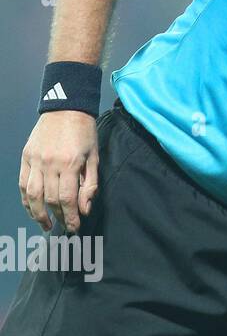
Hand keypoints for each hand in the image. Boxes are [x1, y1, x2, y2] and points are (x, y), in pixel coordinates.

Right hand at [19, 111, 98, 232]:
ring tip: (46, 224)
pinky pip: (22, 184)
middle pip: (50, 199)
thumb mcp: (95, 157)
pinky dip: (26, 200)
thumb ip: (91, 184)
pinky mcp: (25, 158)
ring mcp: (35, 161)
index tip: (75, 227)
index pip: (67, 198)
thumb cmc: (84, 133)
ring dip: (38, 214)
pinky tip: (32, 209)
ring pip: (32, 195)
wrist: (65, 108)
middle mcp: (50, 164)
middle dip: (58, 217)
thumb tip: (85, 209)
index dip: (70, 217)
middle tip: (64, 227)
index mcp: (70, 163)